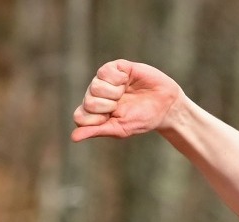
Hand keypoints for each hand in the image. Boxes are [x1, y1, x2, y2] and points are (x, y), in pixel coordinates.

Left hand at [71, 59, 185, 140]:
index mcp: (95, 112)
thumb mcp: (120, 128)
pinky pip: (106, 71)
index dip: (96, 119)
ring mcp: (105, 79)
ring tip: (125, 92)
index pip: (80, 116)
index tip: (111, 118)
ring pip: (95, 86)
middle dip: (108, 106)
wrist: (165, 106)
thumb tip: (73, 138)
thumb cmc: (142, 119)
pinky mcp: (116, 66)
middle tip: (120, 105)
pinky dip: (119, 78)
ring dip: (114, 93)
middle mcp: (96, 94)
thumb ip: (96, 131)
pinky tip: (127, 80)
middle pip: (88, 101)